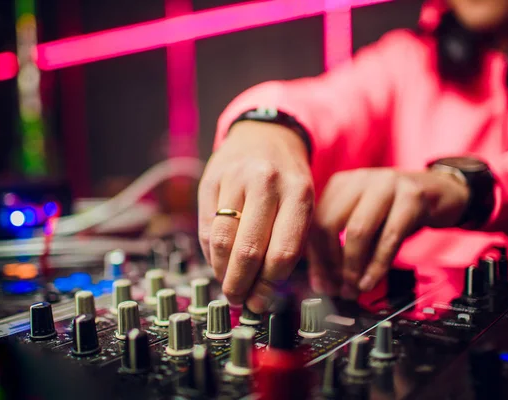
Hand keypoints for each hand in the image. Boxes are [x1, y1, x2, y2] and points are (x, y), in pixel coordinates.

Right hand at [198, 121, 313, 312]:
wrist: (265, 135)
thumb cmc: (287, 179)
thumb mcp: (302, 204)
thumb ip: (288, 242)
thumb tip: (263, 292)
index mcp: (299, 193)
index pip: (283, 252)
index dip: (269, 285)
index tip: (261, 301)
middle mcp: (267, 183)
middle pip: (248, 250)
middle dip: (241, 285)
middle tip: (239, 300)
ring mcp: (236, 179)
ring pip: (222, 241)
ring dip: (221, 272)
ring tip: (227, 285)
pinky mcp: (211, 179)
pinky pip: (205, 227)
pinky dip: (209, 253)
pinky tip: (217, 262)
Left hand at [308, 168, 469, 298]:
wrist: (441, 191)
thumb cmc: (397, 210)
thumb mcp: (365, 221)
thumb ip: (342, 246)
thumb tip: (322, 282)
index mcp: (340, 183)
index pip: (315, 222)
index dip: (315, 258)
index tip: (320, 284)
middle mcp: (359, 179)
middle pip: (329, 224)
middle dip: (330, 264)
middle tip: (337, 289)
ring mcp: (385, 184)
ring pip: (357, 231)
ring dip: (352, 268)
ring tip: (354, 289)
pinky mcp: (412, 197)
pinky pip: (389, 237)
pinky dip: (377, 265)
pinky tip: (371, 281)